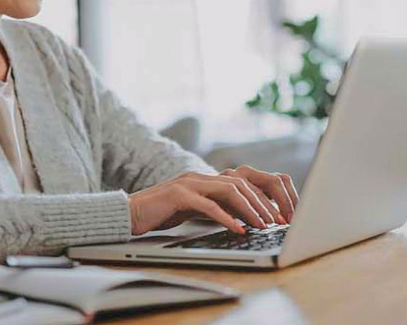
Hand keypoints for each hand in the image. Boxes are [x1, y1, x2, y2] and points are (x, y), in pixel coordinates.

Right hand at [127, 167, 298, 235]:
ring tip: (263, 225)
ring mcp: (188, 184)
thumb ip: (214, 209)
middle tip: (277, 221)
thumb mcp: (192, 211)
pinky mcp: (178, 195)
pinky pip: (208, 205)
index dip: (262, 198)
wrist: (128, 213)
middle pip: (240, 183)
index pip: (241, 182)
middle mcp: (199, 177)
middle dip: (262, 202)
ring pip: (229, 190)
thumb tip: (241, 220)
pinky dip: (226, 217)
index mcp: (204, 180)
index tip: (278, 216)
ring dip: (250, 209)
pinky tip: (238, 229)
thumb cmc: (159, 215)